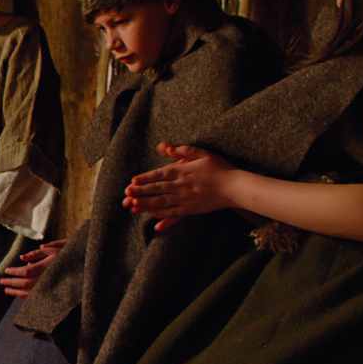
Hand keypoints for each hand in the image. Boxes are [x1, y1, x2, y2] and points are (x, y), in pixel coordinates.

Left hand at [0, 239, 67, 297]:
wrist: (80, 271)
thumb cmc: (65, 257)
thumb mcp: (52, 250)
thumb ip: (37, 253)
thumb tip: (22, 258)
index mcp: (46, 267)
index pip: (25, 271)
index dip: (14, 272)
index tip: (6, 271)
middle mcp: (47, 279)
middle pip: (25, 283)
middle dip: (11, 283)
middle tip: (1, 282)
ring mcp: (49, 288)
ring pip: (29, 293)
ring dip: (16, 292)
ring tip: (6, 290)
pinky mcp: (51, 295)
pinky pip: (36, 298)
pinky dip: (26, 297)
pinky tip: (19, 295)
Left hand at [123, 143, 238, 230]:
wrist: (236, 186)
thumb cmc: (220, 168)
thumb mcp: (202, 153)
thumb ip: (182, 150)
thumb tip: (163, 145)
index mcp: (183, 171)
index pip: (159, 174)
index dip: (145, 178)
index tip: (132, 181)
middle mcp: (182, 185)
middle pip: (158, 189)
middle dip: (141, 192)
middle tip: (126, 194)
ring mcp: (187, 199)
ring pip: (163, 202)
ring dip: (147, 204)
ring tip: (133, 206)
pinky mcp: (193, 209)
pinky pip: (175, 213)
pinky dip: (163, 216)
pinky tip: (153, 217)